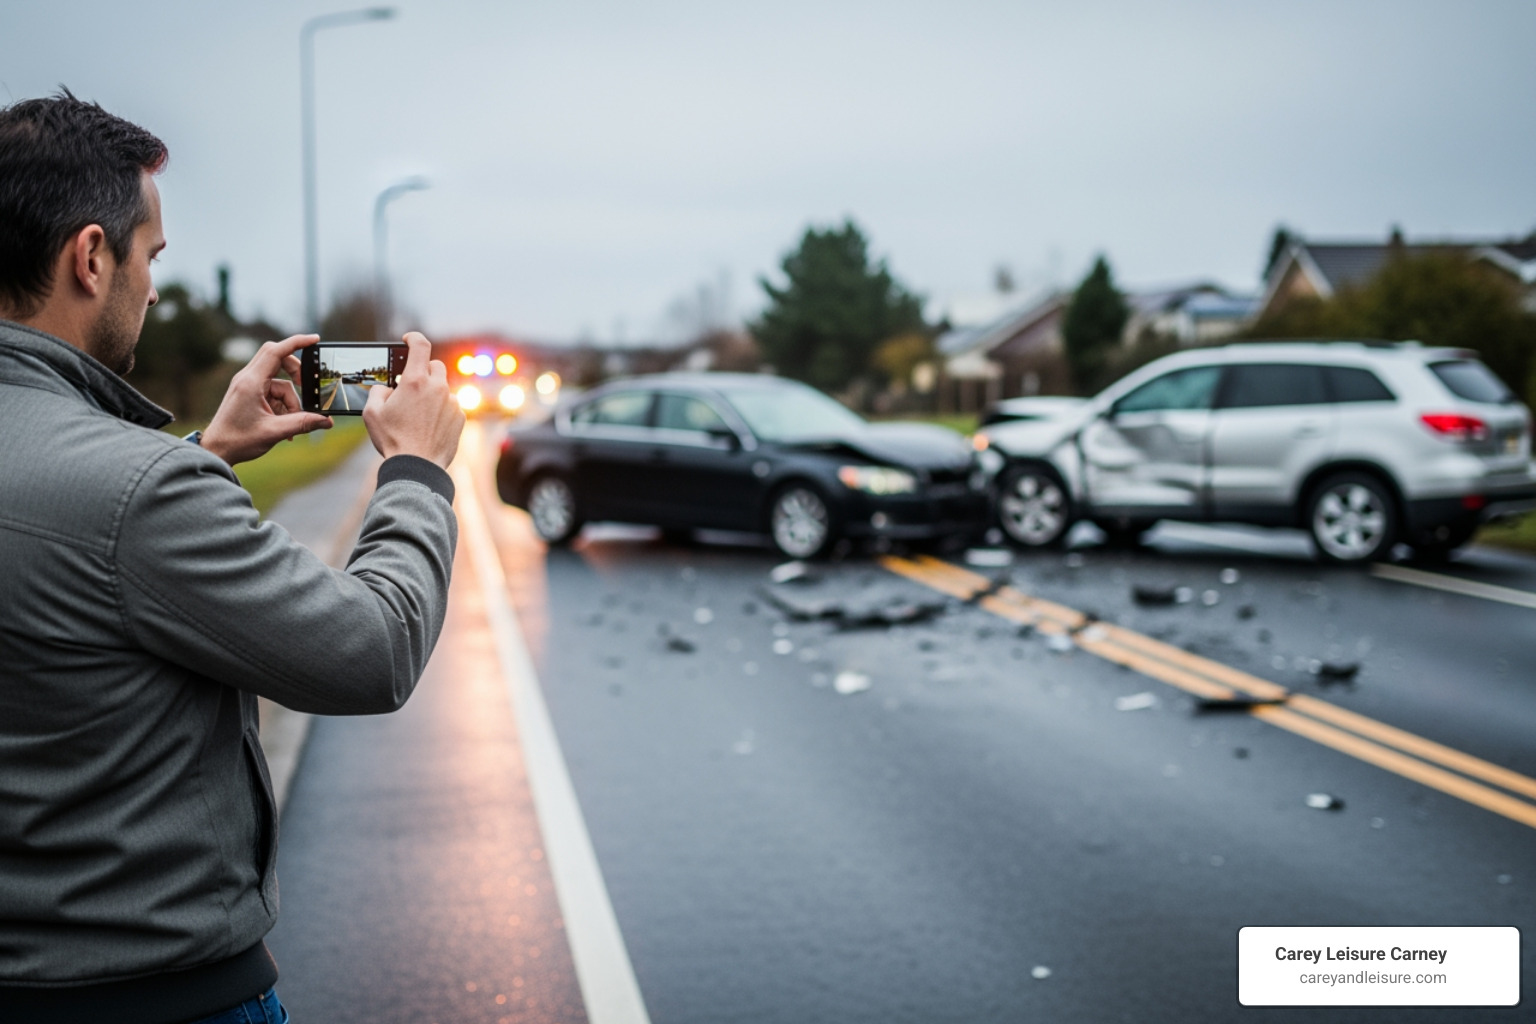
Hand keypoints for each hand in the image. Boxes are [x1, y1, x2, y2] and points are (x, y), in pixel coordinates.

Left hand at [201, 335, 332, 465]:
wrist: (216, 450)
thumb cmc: (238, 440)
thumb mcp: (275, 432)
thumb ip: (303, 424)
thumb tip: (327, 421)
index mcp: (251, 382)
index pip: (276, 351)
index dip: (297, 342)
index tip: (315, 339)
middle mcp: (248, 378)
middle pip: (279, 360)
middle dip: (297, 374)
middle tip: (308, 390)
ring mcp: (248, 385)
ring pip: (280, 382)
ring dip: (290, 402)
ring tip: (289, 425)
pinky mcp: (249, 393)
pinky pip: (273, 392)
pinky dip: (282, 407)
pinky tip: (282, 426)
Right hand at [362, 331, 464, 468]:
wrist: (418, 466)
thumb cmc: (393, 440)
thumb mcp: (372, 413)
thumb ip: (378, 391)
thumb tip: (386, 387)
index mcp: (415, 381)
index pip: (420, 345)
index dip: (414, 338)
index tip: (408, 340)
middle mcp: (437, 387)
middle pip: (435, 365)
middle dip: (423, 371)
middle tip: (411, 386)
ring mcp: (451, 402)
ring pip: (443, 388)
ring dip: (432, 393)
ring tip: (418, 414)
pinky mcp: (460, 416)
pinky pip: (451, 405)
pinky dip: (441, 410)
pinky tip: (429, 425)